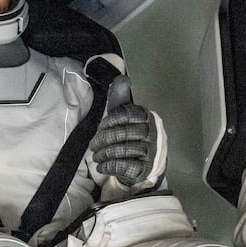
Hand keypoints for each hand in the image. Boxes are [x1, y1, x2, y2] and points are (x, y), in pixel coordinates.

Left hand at [88, 77, 167, 191]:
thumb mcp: (124, 114)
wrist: (145, 162)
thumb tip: (123, 78)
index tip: (100, 127)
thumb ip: (121, 97)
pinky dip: (110, 166)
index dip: (110, 120)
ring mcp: (151, 151)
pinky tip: (102, 166)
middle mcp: (152, 132)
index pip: (127, 114)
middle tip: (93, 145)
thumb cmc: (130, 133)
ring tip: (96, 156)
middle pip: (124, 132)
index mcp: (147, 116)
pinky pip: (126, 166)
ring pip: (124, 150)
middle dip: (104, 139)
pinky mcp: (146, 168)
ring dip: (105, 154)